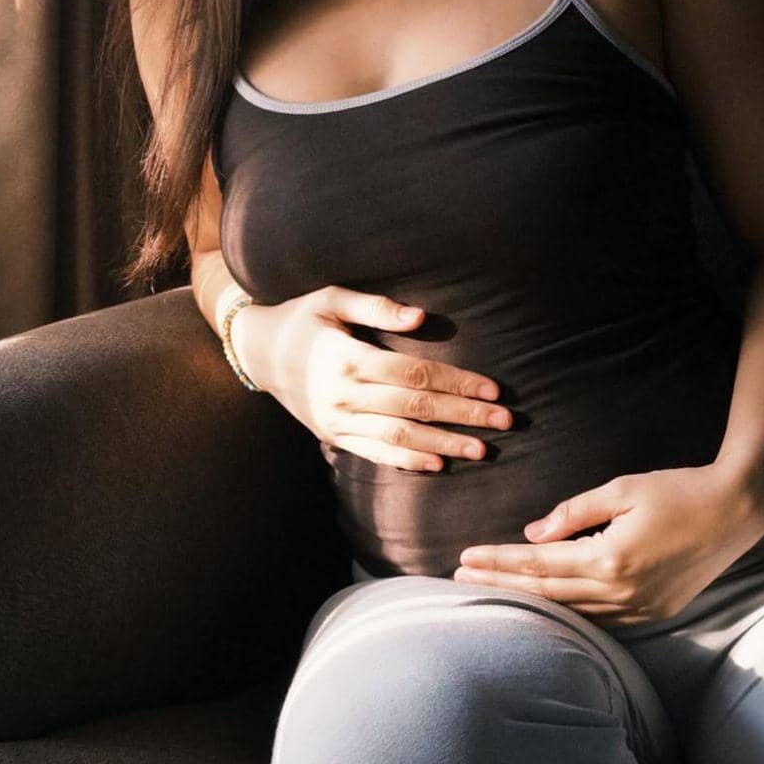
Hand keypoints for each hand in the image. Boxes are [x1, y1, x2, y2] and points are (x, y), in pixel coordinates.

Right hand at [232, 284, 513, 470]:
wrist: (258, 353)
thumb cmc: (303, 318)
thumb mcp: (332, 299)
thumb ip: (376, 306)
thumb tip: (421, 317)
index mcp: (348, 358)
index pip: (415, 374)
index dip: (457, 382)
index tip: (493, 389)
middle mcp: (344, 395)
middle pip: (416, 408)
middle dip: (464, 416)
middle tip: (505, 421)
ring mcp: (337, 421)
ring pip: (400, 438)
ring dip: (444, 445)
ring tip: (482, 450)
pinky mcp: (333, 436)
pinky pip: (375, 454)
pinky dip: (408, 462)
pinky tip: (438, 465)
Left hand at [453, 463, 763, 627]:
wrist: (736, 510)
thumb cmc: (677, 490)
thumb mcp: (621, 489)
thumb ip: (572, 513)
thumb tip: (532, 534)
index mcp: (609, 559)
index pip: (537, 565)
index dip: (497, 563)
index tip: (463, 559)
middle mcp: (622, 593)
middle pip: (546, 595)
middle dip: (500, 586)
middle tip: (459, 581)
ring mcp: (640, 610)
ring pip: (571, 615)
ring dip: (530, 605)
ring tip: (492, 595)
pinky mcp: (654, 614)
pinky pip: (600, 622)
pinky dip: (567, 615)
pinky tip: (544, 607)